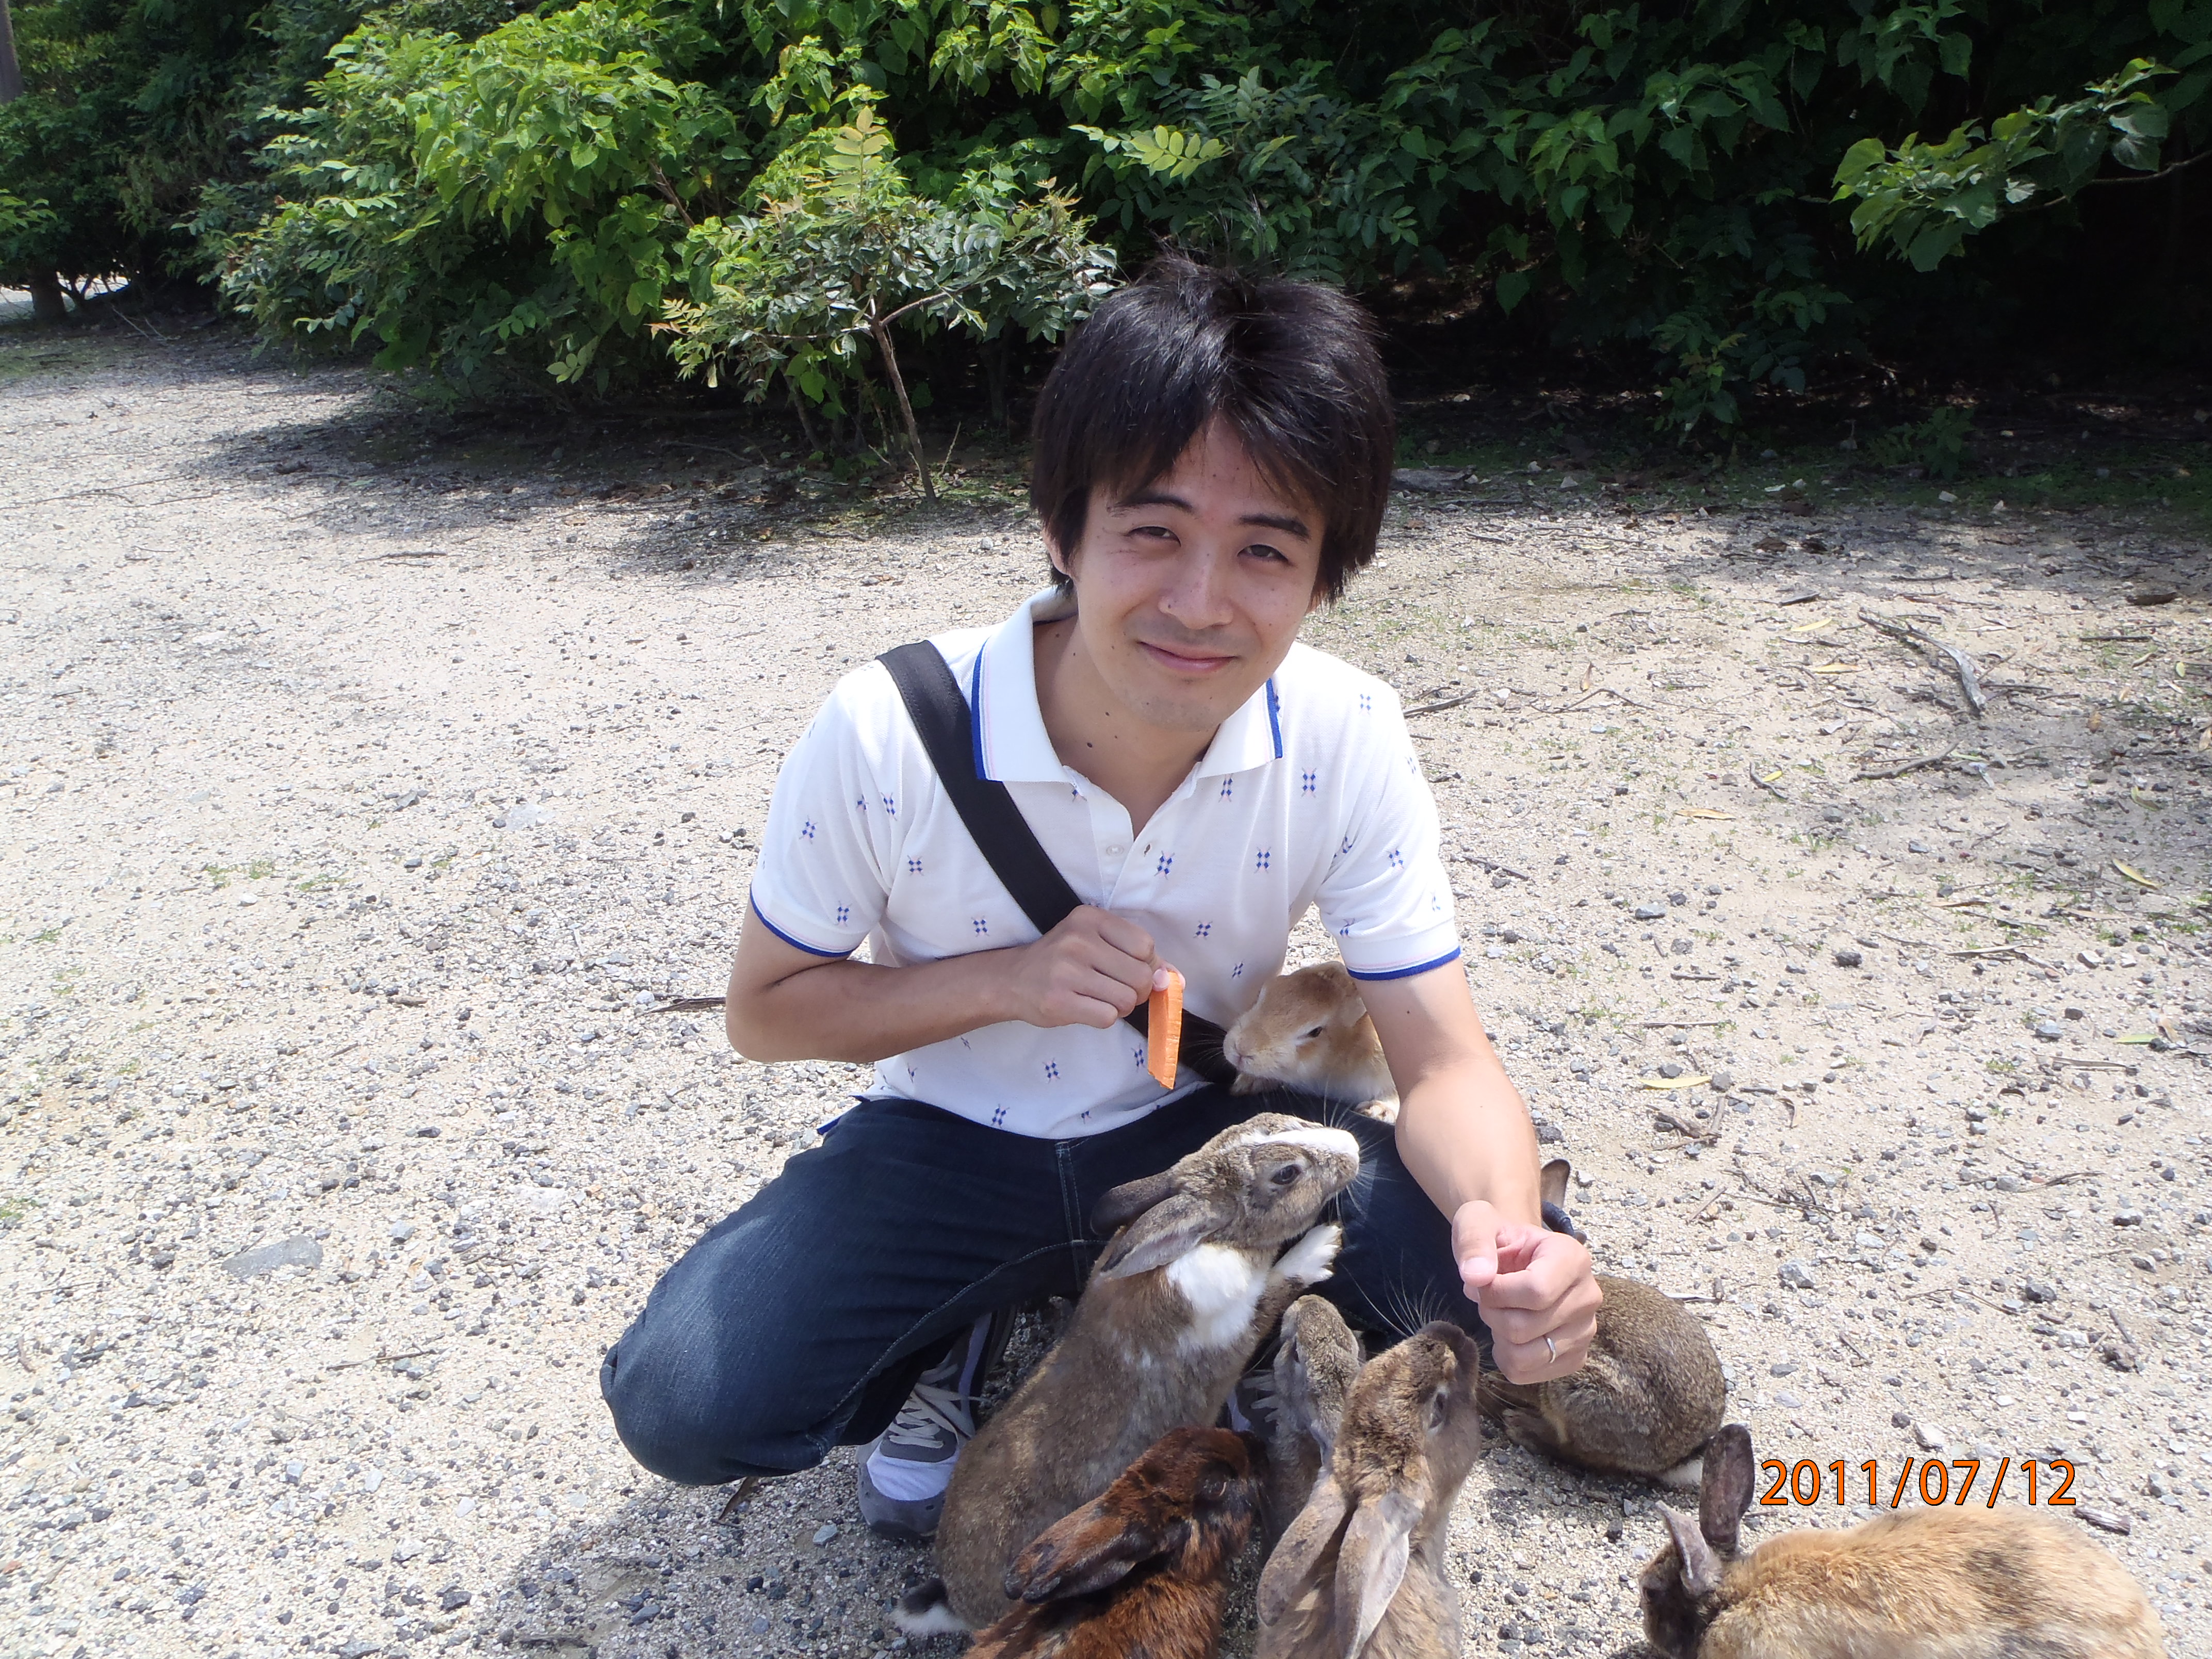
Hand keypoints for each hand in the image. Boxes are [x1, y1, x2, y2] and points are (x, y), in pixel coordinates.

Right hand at [1005, 905, 1162, 1029]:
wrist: (1012, 980)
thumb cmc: (1062, 961)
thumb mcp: (1096, 943)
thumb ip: (1137, 956)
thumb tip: (1174, 979)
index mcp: (1090, 918)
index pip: (1145, 945)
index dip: (1146, 964)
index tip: (1128, 969)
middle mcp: (1078, 940)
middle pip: (1141, 976)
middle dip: (1138, 990)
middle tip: (1116, 989)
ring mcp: (1066, 971)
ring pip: (1127, 1000)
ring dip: (1120, 1006)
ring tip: (1099, 998)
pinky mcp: (1059, 1002)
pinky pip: (1107, 1017)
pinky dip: (1103, 1017)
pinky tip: (1086, 1007)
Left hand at [1452, 1200, 1599, 1383]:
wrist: (1516, 1256)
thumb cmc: (1498, 1239)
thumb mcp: (1477, 1223)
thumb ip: (1474, 1243)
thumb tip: (1475, 1277)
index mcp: (1573, 1258)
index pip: (1536, 1291)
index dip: (1496, 1293)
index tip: (1481, 1280)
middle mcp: (1589, 1296)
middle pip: (1525, 1327)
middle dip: (1491, 1313)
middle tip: (1488, 1297)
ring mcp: (1586, 1330)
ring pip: (1526, 1356)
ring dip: (1499, 1337)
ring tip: (1501, 1313)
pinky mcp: (1575, 1357)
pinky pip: (1528, 1374)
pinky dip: (1507, 1358)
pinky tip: (1510, 1334)